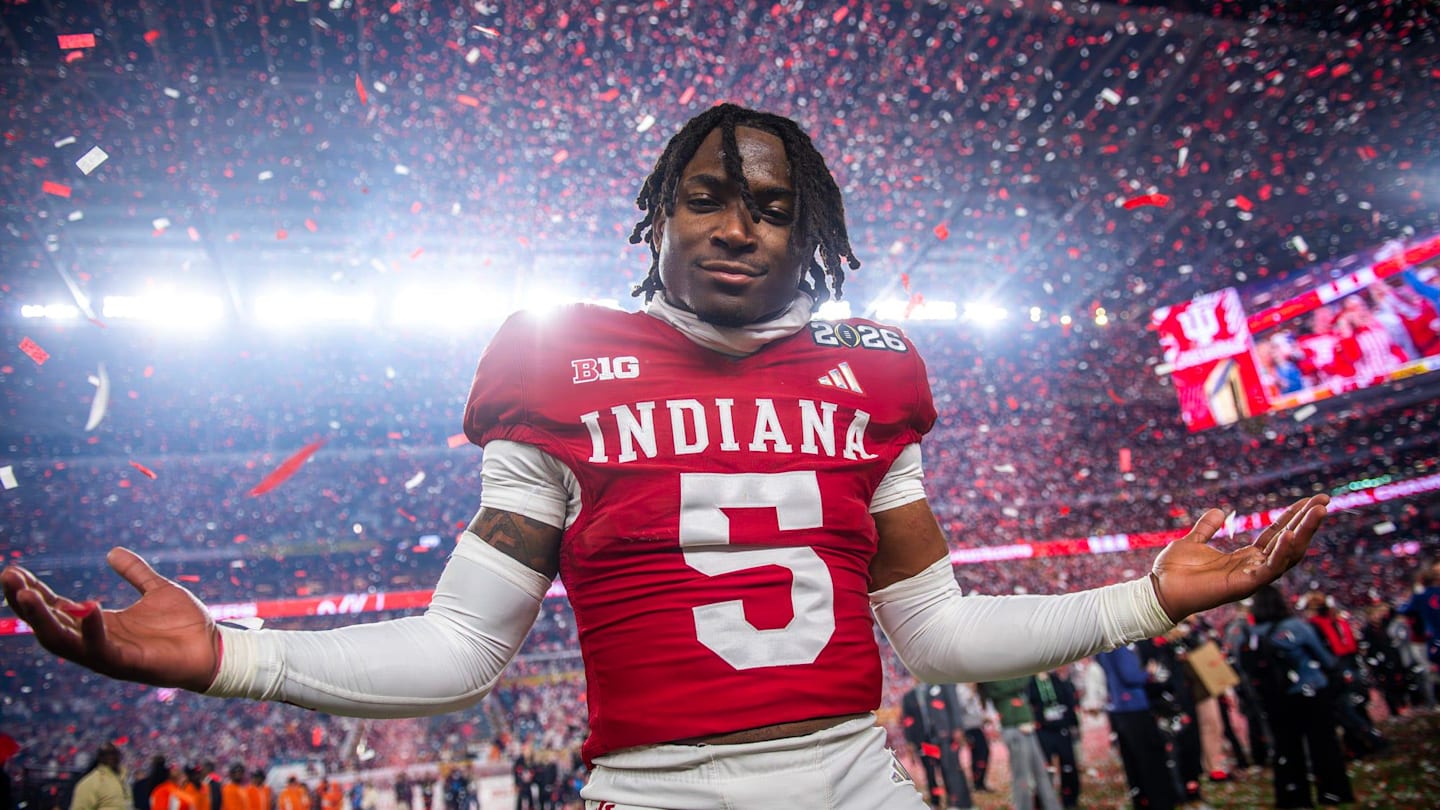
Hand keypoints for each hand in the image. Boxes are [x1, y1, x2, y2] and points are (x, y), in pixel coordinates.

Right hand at [1, 547, 219, 690]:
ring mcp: (109, 655)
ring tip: (27, 594)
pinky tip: (88, 607)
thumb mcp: (156, 590)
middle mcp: (97, 641)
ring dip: (43, 619)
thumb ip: (134, 572)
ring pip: (63, 642)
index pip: (56, 608)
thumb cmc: (185, 625)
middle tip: (9, 577)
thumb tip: (112, 552)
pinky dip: (93, 630)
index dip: (33, 592)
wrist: (214, 649)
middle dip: (26, 603)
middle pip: (49, 625)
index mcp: (99, 625)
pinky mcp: (128, 664)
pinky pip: (102, 650)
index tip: (14, 570)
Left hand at [1150, 494, 1329, 621]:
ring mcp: (1251, 577)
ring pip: (1287, 555)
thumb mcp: (1193, 541)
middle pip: (1289, 543)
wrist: (1158, 590)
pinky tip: (1290, 535)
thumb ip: (1207, 527)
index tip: (1310, 500)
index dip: (1293, 517)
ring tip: (1318, 512)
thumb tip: (1221, 511)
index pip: (1277, 534)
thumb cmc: (1174, 571)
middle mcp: (1253, 568)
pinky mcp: (1244, 586)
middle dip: (1307, 522)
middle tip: (1324, 501)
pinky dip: (1281, 552)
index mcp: (1244, 558)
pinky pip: (1269, 569)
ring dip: (1304, 533)